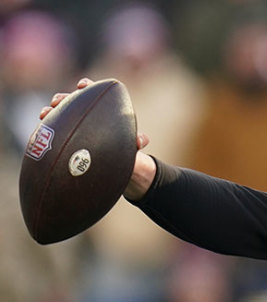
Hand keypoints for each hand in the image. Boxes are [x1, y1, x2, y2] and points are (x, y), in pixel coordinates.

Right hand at [40, 78, 155, 199]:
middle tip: (57, 102)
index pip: (92, 92)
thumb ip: (137, 141)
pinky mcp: (63, 136)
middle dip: (62, 98)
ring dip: (50, 111)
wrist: (115, 166)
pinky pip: (52, 130)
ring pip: (58, 114)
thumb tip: (140, 141)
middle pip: (70, 100)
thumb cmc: (124, 149)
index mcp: (101, 109)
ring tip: (45, 114)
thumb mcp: (132, 146)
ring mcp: (72, 124)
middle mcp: (84, 113)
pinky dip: (46, 128)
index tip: (82, 85)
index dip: (86, 86)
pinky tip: (41, 130)